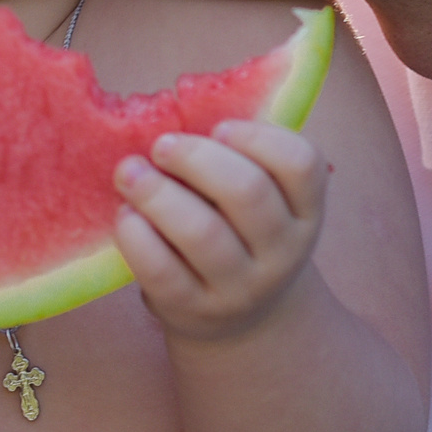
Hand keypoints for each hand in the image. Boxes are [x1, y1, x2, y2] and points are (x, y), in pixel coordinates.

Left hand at [114, 119, 327, 343]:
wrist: (239, 320)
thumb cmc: (239, 234)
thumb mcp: (260, 202)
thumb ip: (236, 160)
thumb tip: (171, 111)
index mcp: (304, 212)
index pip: (302, 165)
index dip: (258, 137)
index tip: (219, 127)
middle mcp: (282, 253)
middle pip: (248, 192)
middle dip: (195, 158)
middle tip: (161, 145)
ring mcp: (241, 288)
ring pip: (202, 233)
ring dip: (157, 193)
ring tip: (129, 173)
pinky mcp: (194, 310)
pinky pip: (162, 270)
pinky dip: (137, 236)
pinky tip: (126, 214)